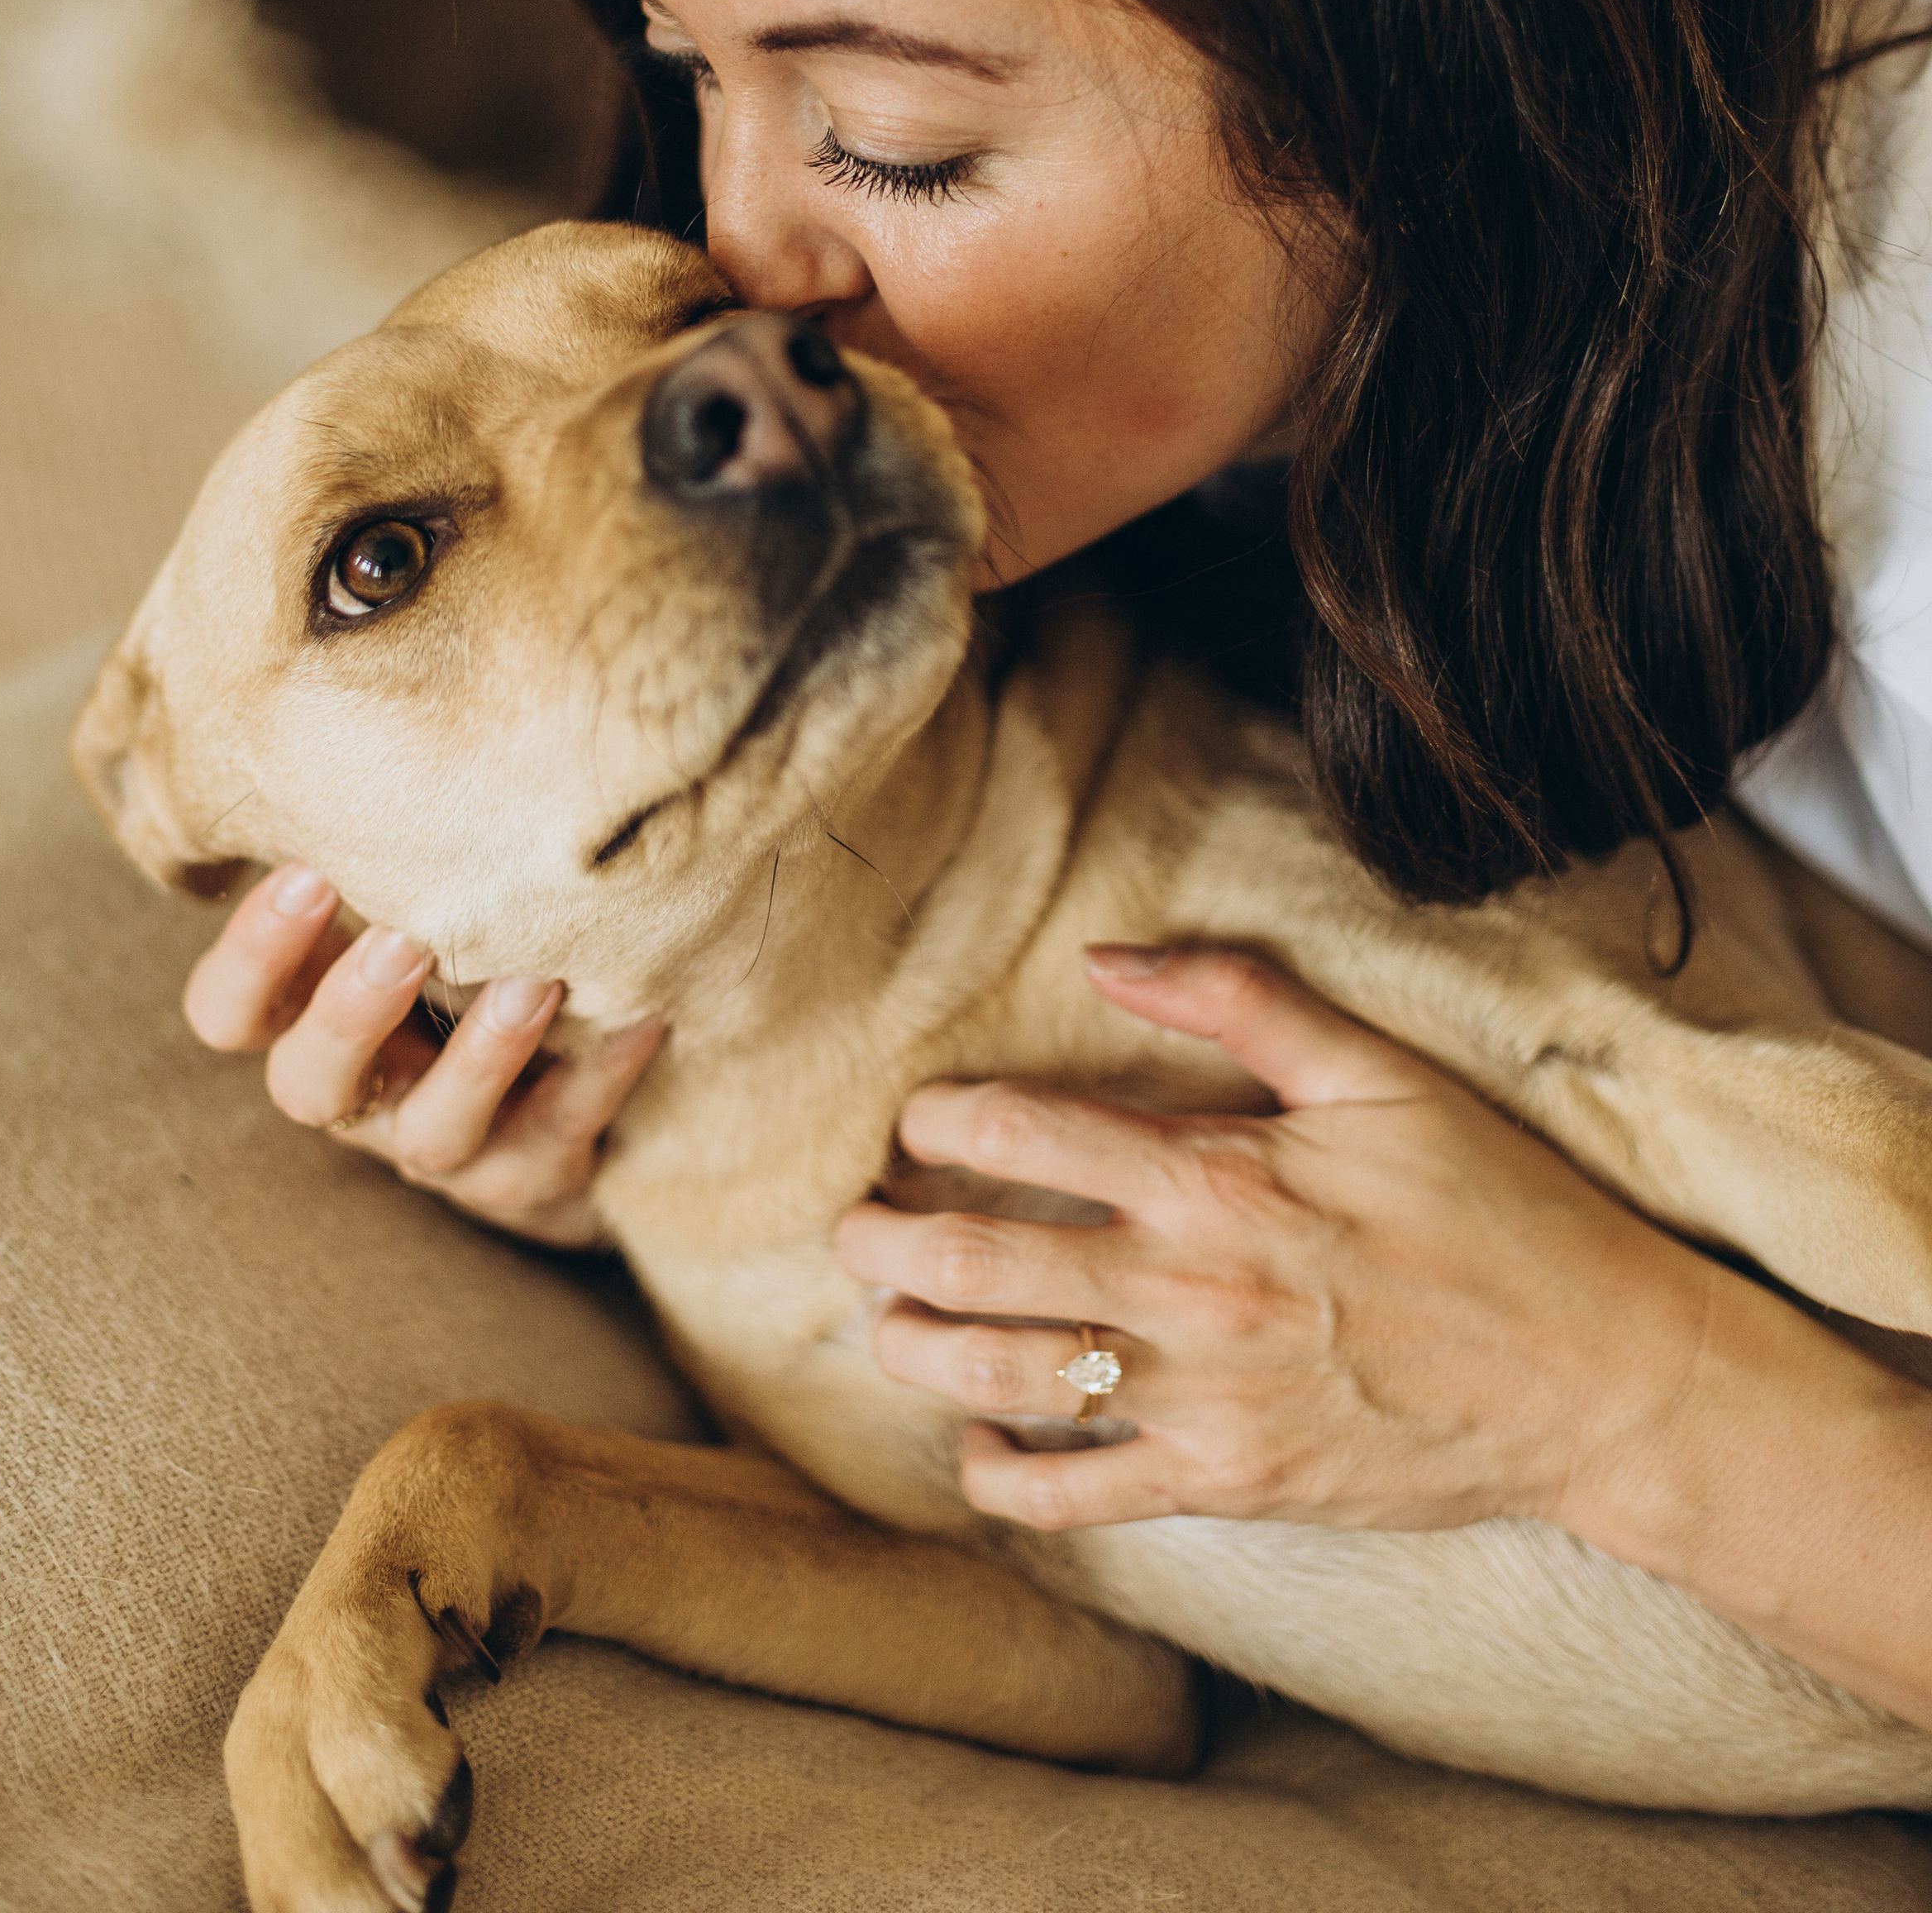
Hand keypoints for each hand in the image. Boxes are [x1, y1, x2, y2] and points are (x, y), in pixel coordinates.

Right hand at [181, 865, 663, 1246]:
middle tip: (402, 937)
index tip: (307, 871)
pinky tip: (641, 1016)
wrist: (555, 1083)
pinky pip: (557, 1143)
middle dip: (351, 1012)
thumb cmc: (455, 950)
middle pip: (310, 1084)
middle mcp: (360, 1093)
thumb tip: (367, 712)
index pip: (229, 1013)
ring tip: (531, 983)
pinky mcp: (526, 1179)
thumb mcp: (397, 901)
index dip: (254, 957)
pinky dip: (597, 1079)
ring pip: (434, 1134)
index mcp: (306, 1019)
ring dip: (480, 1060)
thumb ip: (374, 850)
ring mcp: (439, 1146)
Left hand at [833, 944, 1714, 1536]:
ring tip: (885, 1321)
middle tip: (853, 1228)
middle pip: (983, 1263)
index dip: (943, 1120)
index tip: (918, 1120)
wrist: (1597, 1378)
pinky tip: (975, 1447)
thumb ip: (1240, 997)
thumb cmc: (1494, 1209)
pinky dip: (1003, 1479)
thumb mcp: (1379, 1073)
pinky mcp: (1228, 1487)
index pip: (1025, 1131)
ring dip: (919, 1350)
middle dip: (888, 1243)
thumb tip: (1109, 951)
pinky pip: (1078, 1499)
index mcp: (1219, 1176)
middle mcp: (1191, 1292)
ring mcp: (1204, 1402)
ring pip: (1006, 1381)